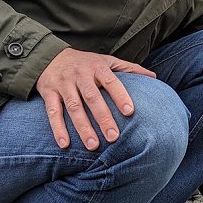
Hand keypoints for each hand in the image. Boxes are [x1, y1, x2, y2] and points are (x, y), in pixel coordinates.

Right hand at [36, 48, 155, 149]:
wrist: (49, 56)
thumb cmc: (85, 63)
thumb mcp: (106, 61)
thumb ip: (129, 69)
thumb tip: (154, 78)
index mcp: (97, 67)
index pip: (111, 81)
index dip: (120, 96)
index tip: (130, 112)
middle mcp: (80, 75)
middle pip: (92, 97)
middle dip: (103, 118)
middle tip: (113, 137)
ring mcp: (63, 84)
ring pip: (73, 107)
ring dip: (82, 127)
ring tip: (93, 146)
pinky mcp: (48, 93)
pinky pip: (52, 112)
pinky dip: (57, 128)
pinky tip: (64, 144)